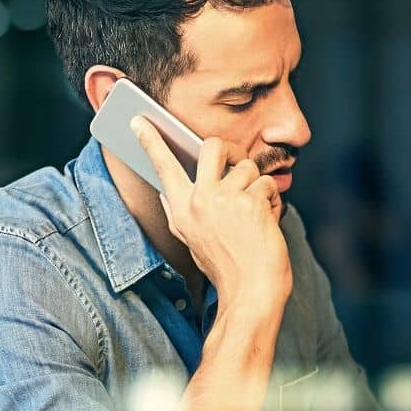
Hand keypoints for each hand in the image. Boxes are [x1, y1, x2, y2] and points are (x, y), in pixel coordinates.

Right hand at [132, 117, 290, 309]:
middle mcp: (198, 200)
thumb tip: (166, 190)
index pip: (162, 167)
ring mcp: (224, 199)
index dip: (150, 141)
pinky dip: (273, 200)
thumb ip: (180, 212)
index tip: (137, 119)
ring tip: (255, 213)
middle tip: (238, 164)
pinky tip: (268, 220)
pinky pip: (267, 184)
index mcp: (181, 209)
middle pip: (213, 146)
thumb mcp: (191, 239)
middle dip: (232, 150)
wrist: (251, 291)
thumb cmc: (227, 267)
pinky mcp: (249, 201)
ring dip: (258, 186)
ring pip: (248, 167)